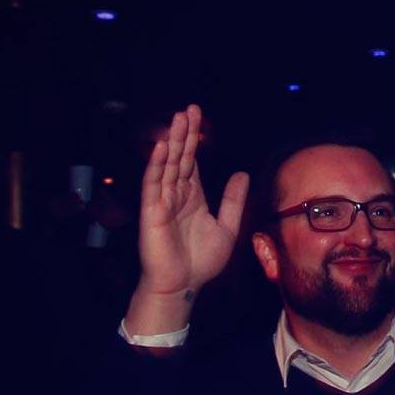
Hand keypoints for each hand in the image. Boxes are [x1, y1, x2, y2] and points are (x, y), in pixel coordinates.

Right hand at [125, 104, 248, 334]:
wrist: (184, 285)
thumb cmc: (201, 261)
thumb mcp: (227, 226)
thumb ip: (234, 200)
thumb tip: (243, 173)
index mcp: (193, 197)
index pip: (192, 162)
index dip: (194, 140)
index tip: (197, 118)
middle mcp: (176, 195)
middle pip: (180, 158)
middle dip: (184, 134)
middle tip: (189, 109)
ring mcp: (162, 202)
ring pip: (167, 166)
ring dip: (171, 143)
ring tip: (177, 120)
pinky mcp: (152, 212)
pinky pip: (154, 185)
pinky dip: (157, 166)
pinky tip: (161, 148)